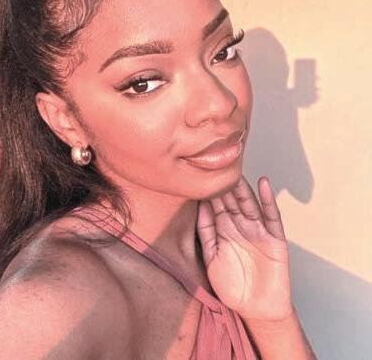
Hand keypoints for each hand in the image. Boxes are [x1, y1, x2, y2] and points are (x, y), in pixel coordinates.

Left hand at [197, 175, 292, 321]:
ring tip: (235, 169)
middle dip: (224, 183)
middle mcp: (240, 227)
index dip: (208, 190)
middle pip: (231, 200)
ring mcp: (258, 230)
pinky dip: (267, 199)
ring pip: (249, 203)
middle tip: (216, 163)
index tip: (199, 171)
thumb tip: (199, 206)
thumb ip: (206, 233)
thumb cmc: (232, 286)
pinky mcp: (274, 238)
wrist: (256, 309)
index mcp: (223, 231)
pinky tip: (263, 183)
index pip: (215, 205)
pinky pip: (271, 215)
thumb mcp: (211, 258)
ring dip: (243, 187)